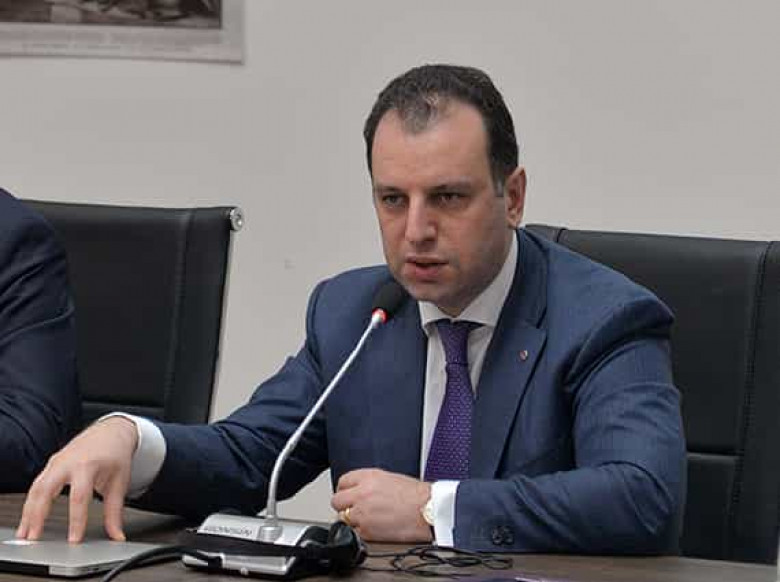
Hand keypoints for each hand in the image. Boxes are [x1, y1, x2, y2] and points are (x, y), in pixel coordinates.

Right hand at [16, 417, 137, 542]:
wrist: (112, 431)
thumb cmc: (116, 454)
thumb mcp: (119, 482)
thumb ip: (115, 511)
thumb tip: (116, 534)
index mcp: (88, 465)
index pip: (79, 496)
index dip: (76, 520)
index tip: (74, 539)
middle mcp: (68, 462)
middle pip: (47, 490)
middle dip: (38, 515)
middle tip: (34, 538)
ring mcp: (57, 462)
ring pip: (36, 488)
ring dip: (28, 511)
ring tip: (26, 533)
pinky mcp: (51, 465)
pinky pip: (37, 484)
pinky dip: (30, 502)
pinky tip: (28, 518)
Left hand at [331, 468, 431, 541]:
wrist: (429, 510)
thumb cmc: (417, 495)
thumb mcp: (390, 478)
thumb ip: (370, 483)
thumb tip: (358, 490)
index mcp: (368, 477)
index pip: (342, 481)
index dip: (345, 490)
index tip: (348, 495)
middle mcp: (362, 493)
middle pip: (336, 501)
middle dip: (344, 505)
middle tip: (353, 509)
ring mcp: (362, 513)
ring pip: (342, 518)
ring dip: (351, 520)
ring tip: (367, 520)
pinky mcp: (367, 531)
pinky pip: (354, 533)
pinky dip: (361, 532)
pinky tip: (374, 528)